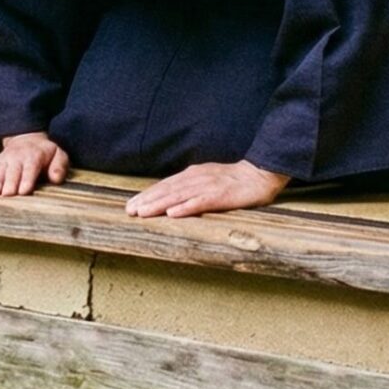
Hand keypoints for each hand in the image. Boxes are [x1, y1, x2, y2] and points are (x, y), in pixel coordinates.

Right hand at [0, 132, 69, 196]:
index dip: (26, 180)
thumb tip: (55, 179)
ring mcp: (4, 159)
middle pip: (12, 171)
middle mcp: (17, 157)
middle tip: (7, 194)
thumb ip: (59, 167)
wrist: (27, 139)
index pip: (30, 168)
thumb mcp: (58, 155)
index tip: (23, 191)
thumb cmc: (45, 153)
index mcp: (34, 156)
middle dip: (9, 182)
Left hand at [126, 160, 288, 217]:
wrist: (260, 175)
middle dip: (147, 200)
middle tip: (129, 210)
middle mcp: (196, 178)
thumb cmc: (232, 180)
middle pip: (167, 190)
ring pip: (178, 196)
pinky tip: (172, 214)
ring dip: (159, 205)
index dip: (147, 195)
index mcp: (192, 174)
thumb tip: (171, 198)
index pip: (165, 185)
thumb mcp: (207, 179)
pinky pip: (200, 202)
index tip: (131, 205)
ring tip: (143, 212)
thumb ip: (190, 186)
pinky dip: (185, 207)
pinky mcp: (221, 195)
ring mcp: (208, 186)